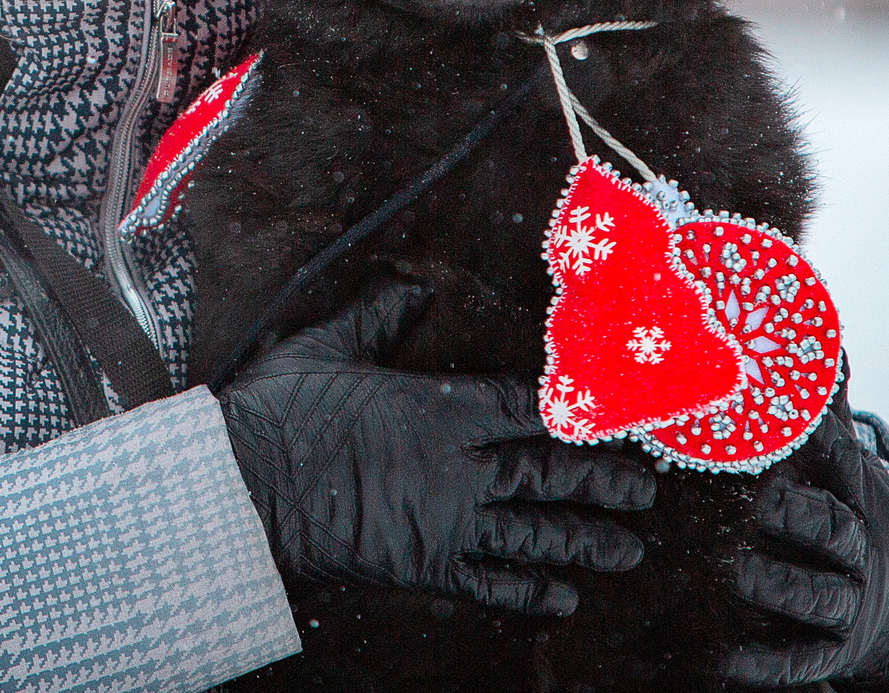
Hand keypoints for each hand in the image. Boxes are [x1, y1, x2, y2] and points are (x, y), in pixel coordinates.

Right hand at [219, 279, 654, 615]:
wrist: (241, 493)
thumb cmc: (277, 414)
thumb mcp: (327, 346)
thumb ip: (379, 316)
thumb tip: (414, 289)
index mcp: (438, 407)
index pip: (527, 406)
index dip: (576, 410)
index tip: (615, 412)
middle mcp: (457, 466)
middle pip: (548, 471)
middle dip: (602, 479)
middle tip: (647, 488)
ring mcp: (445, 521)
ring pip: (535, 532)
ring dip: (586, 540)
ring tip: (630, 548)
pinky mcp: (425, 566)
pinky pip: (492, 585)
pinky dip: (531, 594)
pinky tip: (564, 599)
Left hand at [722, 395, 888, 688]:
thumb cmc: (843, 513)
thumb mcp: (843, 465)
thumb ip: (823, 409)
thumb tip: (821, 332)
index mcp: (863, 494)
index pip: (845, 462)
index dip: (818, 440)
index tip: (783, 419)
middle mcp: (864, 548)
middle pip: (834, 529)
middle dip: (794, 512)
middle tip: (752, 500)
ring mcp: (850, 602)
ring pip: (815, 594)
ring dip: (774, 581)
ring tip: (730, 569)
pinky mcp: (832, 652)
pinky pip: (798, 659)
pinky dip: (762, 660)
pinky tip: (722, 657)